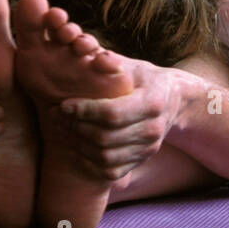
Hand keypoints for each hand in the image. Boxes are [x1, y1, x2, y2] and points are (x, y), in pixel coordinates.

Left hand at [58, 62, 184, 180]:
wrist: (173, 100)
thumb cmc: (144, 79)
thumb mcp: (131, 66)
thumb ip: (111, 62)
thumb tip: (92, 55)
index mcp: (152, 102)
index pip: (112, 114)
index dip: (83, 111)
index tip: (63, 105)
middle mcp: (153, 129)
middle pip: (105, 137)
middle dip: (74, 127)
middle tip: (55, 116)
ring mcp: (149, 148)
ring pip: (105, 156)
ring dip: (77, 145)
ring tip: (62, 130)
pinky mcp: (142, 160)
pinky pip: (110, 171)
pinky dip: (89, 163)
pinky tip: (75, 147)